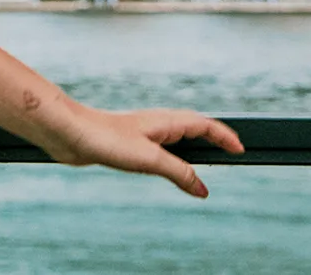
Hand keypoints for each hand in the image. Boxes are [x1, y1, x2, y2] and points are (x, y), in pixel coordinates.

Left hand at [40, 101, 244, 196]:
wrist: (68, 132)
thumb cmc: (105, 138)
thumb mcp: (149, 159)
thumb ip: (179, 173)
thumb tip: (203, 190)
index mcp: (166, 121)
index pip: (204, 125)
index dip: (224, 136)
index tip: (241, 149)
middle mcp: (156, 123)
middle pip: (193, 127)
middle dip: (213, 138)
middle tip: (231, 152)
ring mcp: (141, 132)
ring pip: (176, 138)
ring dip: (193, 147)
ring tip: (207, 161)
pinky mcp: (127, 143)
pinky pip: (160, 148)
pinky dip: (174, 157)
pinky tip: (168, 168)